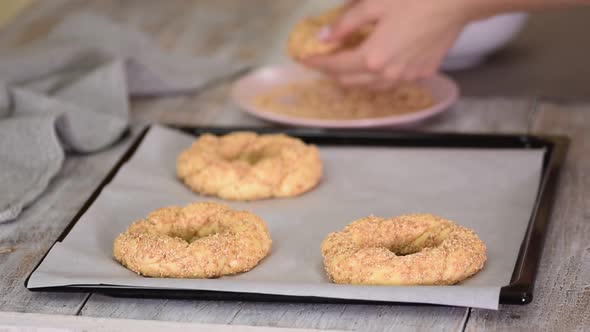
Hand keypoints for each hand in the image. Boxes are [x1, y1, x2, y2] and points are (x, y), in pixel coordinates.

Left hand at [303, 0, 470, 89]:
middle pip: (350, 81)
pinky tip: (377, 65)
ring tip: (347, 65)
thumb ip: (346, 23)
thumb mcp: (374, 3)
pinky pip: (391, 82)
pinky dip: (377, 77)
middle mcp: (388, 74)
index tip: (305, 59)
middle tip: (325, 60)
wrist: (457, 1)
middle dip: (333, 73)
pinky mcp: (423, 73)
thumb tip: (324, 38)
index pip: (335, 66)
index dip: (317, 62)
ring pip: (370, 87)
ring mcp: (407, 77)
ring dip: (354, 78)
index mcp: (372, 57)